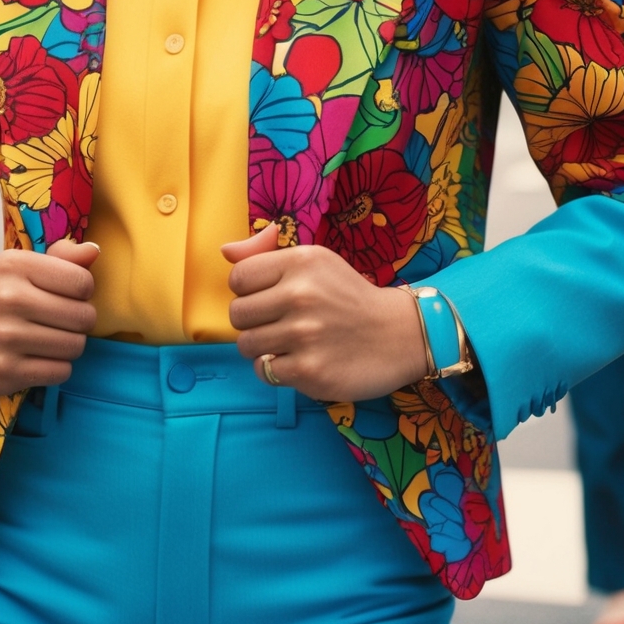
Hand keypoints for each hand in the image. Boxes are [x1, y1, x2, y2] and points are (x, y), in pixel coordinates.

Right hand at [0, 239, 97, 395]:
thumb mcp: (20, 263)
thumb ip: (61, 257)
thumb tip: (93, 251)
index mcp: (15, 266)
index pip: (82, 282)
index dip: (83, 289)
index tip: (69, 292)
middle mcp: (7, 300)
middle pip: (83, 317)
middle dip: (82, 318)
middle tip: (66, 317)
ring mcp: (3, 341)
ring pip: (74, 347)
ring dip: (71, 343)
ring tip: (54, 335)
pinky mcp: (1, 374)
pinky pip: (58, 373)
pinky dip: (58, 365)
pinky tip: (41, 354)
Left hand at [223, 225, 427, 401]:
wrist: (398, 334)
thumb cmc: (348, 295)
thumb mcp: (314, 260)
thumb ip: (266, 253)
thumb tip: (224, 251)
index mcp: (300, 262)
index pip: (238, 277)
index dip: (247, 290)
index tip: (268, 297)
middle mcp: (300, 295)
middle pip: (237, 314)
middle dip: (253, 321)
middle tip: (278, 323)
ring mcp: (304, 335)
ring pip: (246, 346)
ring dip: (262, 348)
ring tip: (287, 343)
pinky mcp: (309, 371)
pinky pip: (264, 372)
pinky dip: (276, 370)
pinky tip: (298, 361)